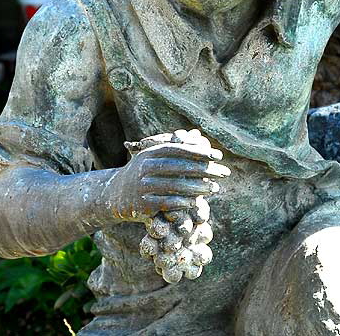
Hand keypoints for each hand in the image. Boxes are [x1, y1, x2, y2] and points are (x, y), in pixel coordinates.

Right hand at [107, 129, 229, 222]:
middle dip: (206, 169)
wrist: (115, 195)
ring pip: (177, 185)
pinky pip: (168, 202)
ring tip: (215, 188)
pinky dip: (185, 201)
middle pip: (181, 166)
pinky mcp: (143, 204)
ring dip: (200, 187)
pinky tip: (198, 201)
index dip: (200, 151)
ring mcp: (143, 186)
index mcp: (151, 152)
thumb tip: (197, 134)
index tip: (219, 155)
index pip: (180, 149)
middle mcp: (145, 167)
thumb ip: (175, 146)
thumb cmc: (142, 172)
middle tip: (224, 172)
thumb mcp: (153, 156)